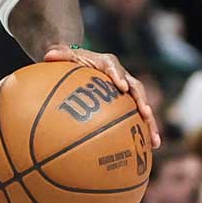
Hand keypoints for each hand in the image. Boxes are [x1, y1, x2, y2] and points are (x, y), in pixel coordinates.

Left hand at [44, 44, 161, 147]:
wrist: (82, 63)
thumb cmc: (73, 60)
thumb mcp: (65, 56)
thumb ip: (59, 54)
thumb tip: (48, 55)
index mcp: (107, 62)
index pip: (114, 67)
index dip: (118, 76)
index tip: (121, 86)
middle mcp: (122, 76)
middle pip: (136, 87)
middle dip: (142, 100)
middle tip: (146, 113)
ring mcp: (128, 90)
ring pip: (142, 105)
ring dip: (150, 122)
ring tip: (154, 141)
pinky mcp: (129, 102)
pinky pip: (138, 117)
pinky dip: (145, 130)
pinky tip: (151, 148)